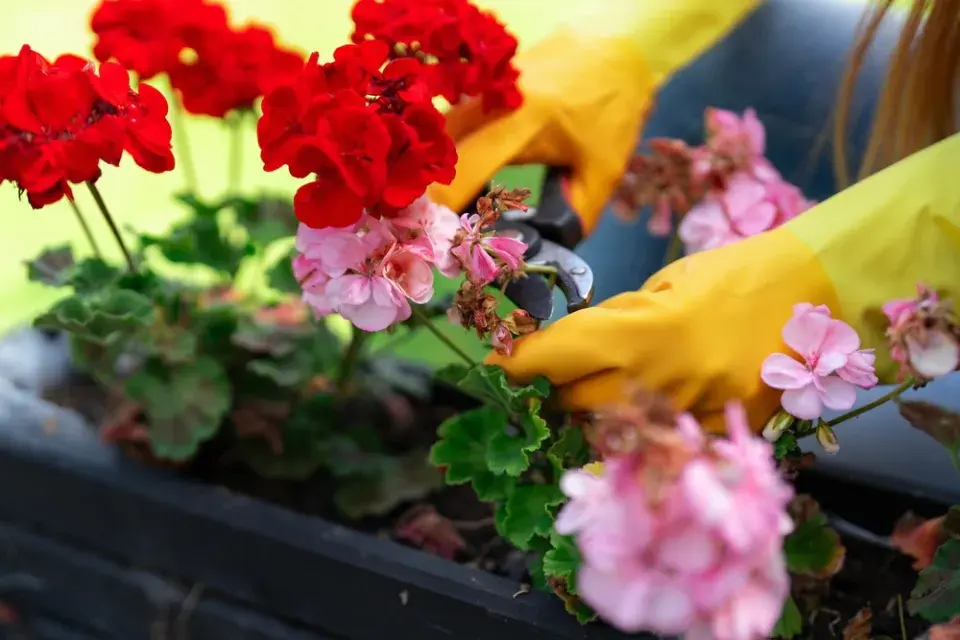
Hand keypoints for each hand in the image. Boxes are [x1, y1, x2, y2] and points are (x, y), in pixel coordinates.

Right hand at [428, 0, 763, 232]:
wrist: (617, 48)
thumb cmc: (614, 107)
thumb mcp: (605, 169)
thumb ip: (577, 211)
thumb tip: (550, 247)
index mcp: (523, 122)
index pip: (466, 168)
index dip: (443, 204)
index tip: (436, 235)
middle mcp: (493, 100)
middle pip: (440, 148)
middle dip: (428, 189)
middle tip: (429, 225)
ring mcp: (485, 87)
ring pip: (442, 132)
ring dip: (434, 166)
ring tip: (437, 204)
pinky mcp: (484, 83)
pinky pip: (454, 118)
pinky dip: (448, 146)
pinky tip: (453, 170)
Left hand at [488, 133, 959, 432]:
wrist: (816, 287)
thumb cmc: (735, 272)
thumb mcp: (663, 285)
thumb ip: (616, 322)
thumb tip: (572, 350)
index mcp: (646, 331)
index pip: (558, 356)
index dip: (520, 361)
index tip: (499, 363)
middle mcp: (665, 381)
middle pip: (577, 403)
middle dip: (555, 388)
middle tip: (553, 371)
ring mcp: (695, 415)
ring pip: (615, 431)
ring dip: (595, 412)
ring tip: (600, 385)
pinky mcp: (722, 434)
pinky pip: (661, 443)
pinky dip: (643, 428)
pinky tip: (648, 405)